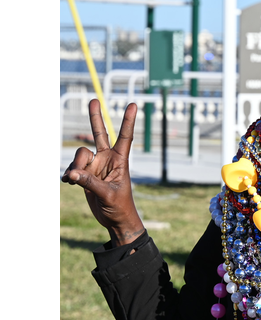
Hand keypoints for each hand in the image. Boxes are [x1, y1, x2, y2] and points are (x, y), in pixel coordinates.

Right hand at [61, 99, 144, 245]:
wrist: (114, 219)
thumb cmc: (119, 206)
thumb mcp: (107, 195)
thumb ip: (89, 183)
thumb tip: (71, 173)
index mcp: (120, 160)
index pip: (125, 137)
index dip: (128, 121)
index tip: (133, 104)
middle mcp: (107, 159)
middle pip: (100, 134)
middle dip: (95, 117)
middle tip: (93, 100)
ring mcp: (95, 166)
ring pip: (79, 155)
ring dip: (75, 166)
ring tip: (74, 180)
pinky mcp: (85, 175)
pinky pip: (72, 168)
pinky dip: (69, 174)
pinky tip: (68, 181)